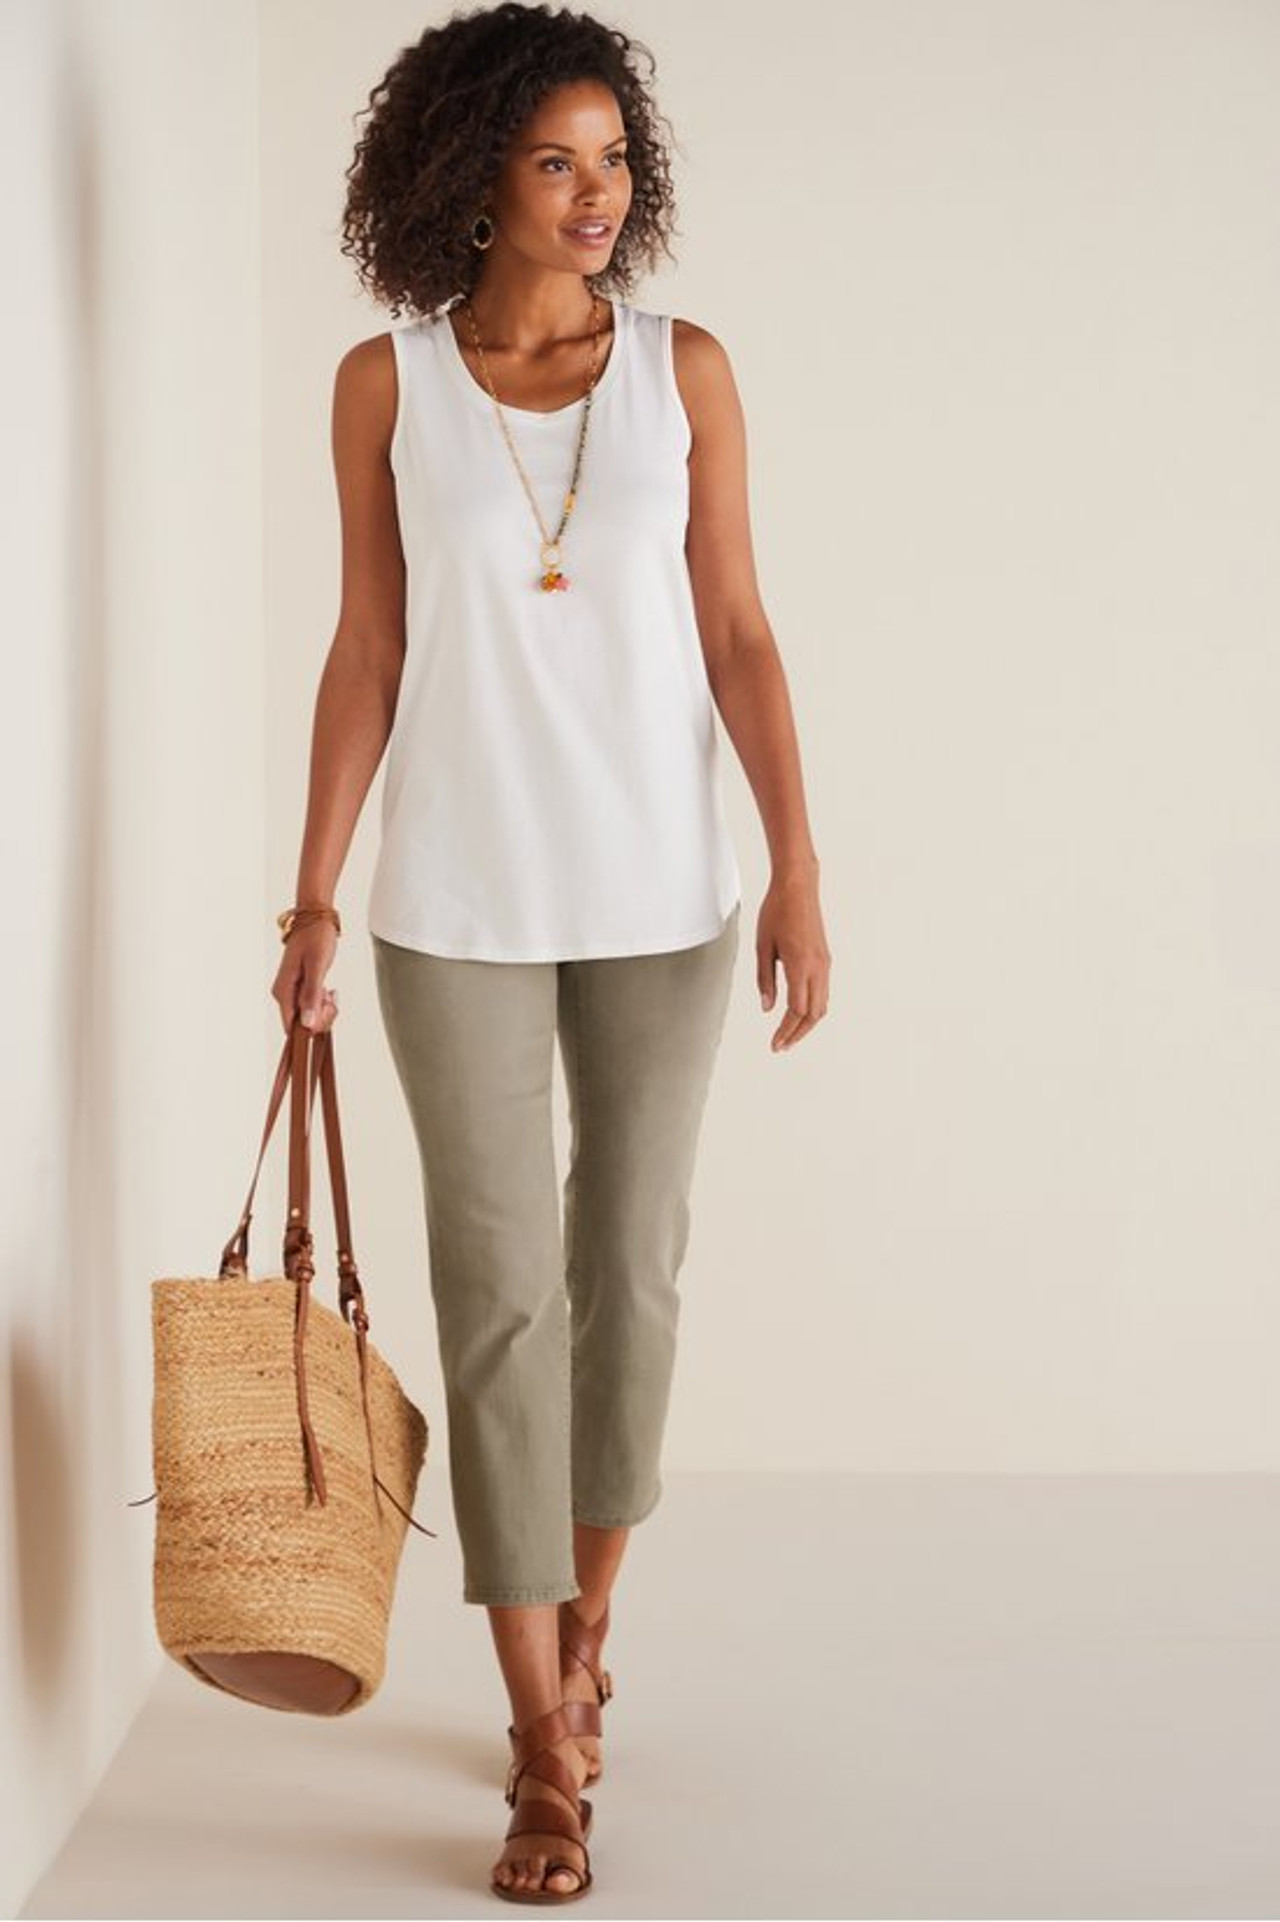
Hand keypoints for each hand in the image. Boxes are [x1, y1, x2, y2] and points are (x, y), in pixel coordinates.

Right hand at [271, 922, 339, 1035]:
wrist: (315, 918)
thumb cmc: (316, 938)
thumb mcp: (317, 966)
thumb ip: (311, 995)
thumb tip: (307, 1023)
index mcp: (283, 991)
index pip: (291, 1027)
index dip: (312, 1025)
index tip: (326, 1007)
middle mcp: (283, 994)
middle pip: (301, 1024)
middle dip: (322, 1016)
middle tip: (331, 997)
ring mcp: (290, 993)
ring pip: (309, 1017)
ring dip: (324, 1009)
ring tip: (331, 991)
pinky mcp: (299, 990)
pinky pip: (311, 1007)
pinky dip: (324, 1003)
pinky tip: (329, 991)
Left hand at [757, 863, 829, 1051]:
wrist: (798, 887)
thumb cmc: (776, 911)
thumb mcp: (763, 947)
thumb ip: (765, 980)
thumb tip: (768, 1008)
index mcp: (800, 965)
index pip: (796, 1010)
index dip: (785, 1031)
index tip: (775, 1044)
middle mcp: (818, 967)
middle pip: (813, 1014)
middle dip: (797, 1034)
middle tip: (780, 1045)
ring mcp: (824, 963)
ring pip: (822, 1005)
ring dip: (806, 1023)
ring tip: (788, 1034)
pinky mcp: (825, 959)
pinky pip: (823, 991)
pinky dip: (812, 1008)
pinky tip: (798, 1012)